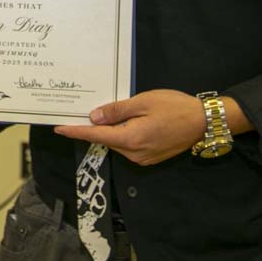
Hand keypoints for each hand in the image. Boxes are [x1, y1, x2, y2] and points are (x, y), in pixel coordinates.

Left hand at [53, 89, 204, 166]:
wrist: (203, 122)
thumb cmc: (174, 107)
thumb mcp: (143, 102)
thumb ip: (117, 111)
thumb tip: (94, 118)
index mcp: (131, 139)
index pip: (95, 136)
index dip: (76, 131)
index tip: (58, 128)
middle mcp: (134, 154)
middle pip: (106, 140)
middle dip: (93, 129)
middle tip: (81, 113)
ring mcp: (143, 159)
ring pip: (117, 143)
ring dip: (110, 131)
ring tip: (105, 114)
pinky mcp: (150, 158)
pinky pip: (129, 147)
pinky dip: (122, 136)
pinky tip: (124, 123)